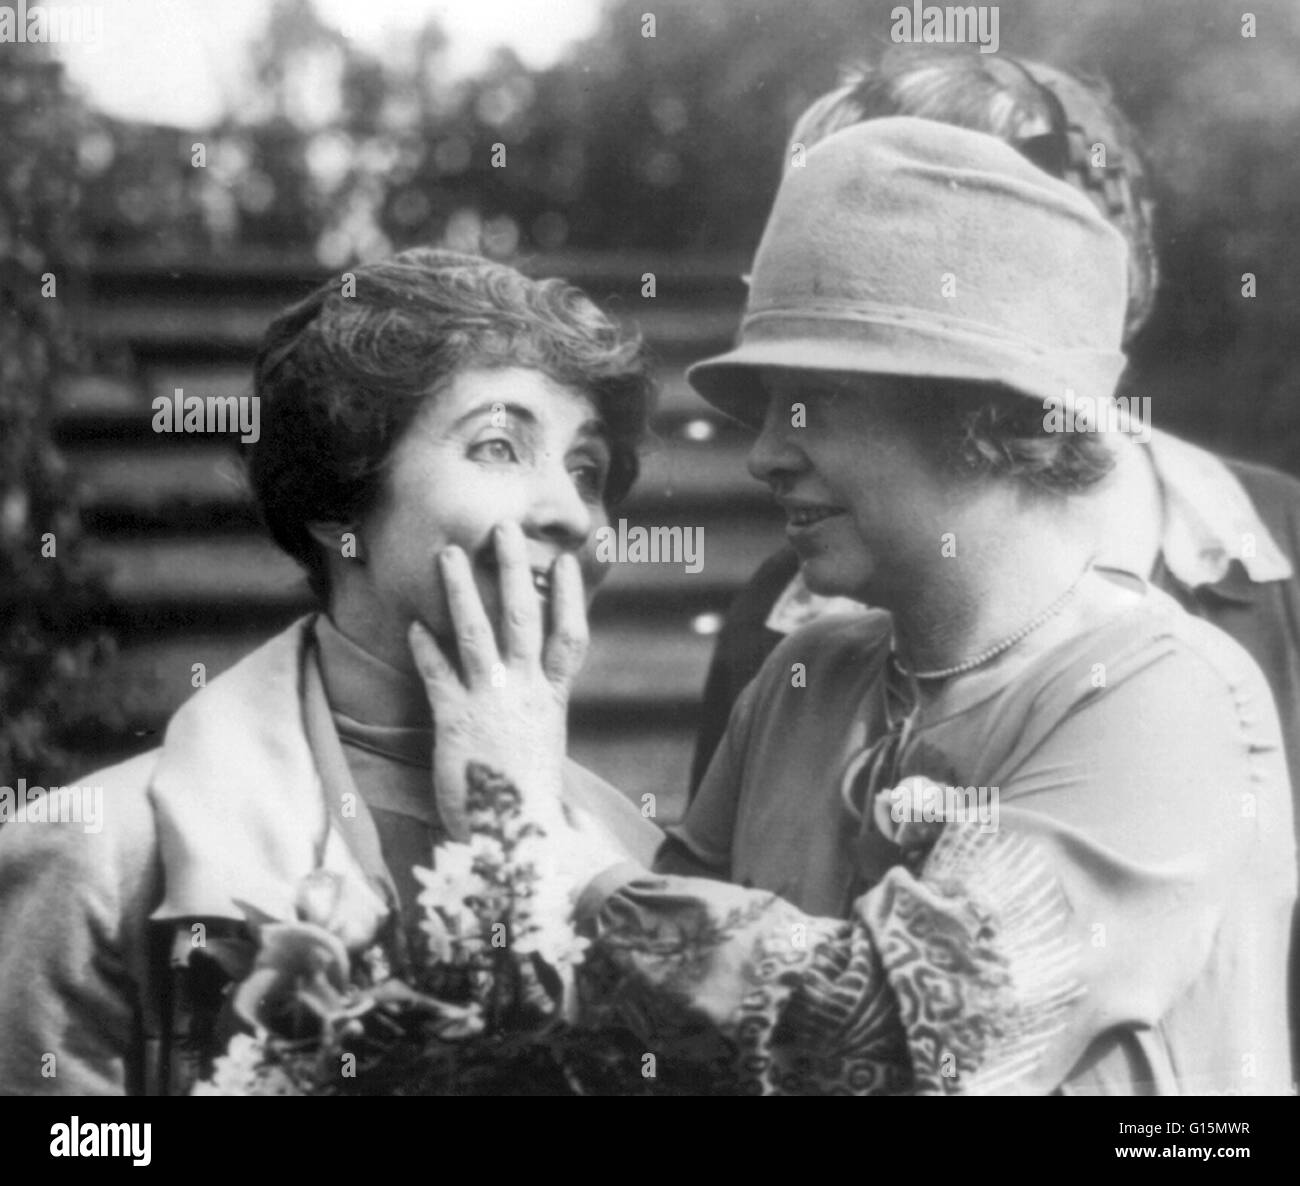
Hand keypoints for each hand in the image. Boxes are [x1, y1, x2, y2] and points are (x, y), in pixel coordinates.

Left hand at [408, 521, 587, 841]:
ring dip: (462, 589)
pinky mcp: (456, 720)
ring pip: (477, 633)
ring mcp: (491, 703)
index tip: (566, 561)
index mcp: (552, 701)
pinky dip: (426, 647)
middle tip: (504, 529)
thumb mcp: (542, 751)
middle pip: (523, 619)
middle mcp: (526, 693)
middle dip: (514, 571)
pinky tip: (414, 623)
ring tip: (449, 553)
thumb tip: (536, 699)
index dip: (569, 598)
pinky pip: (439, 673)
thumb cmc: (527, 802)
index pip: (569, 639)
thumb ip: (536, 717)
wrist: (514, 840)